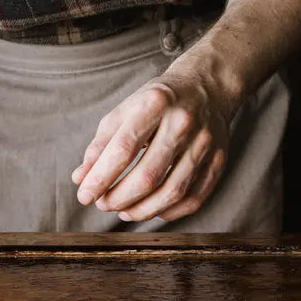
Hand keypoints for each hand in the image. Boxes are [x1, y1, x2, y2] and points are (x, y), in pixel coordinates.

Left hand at [71, 58, 241, 221]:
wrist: (207, 88)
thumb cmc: (158, 101)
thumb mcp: (124, 111)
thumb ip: (100, 145)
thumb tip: (81, 179)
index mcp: (155, 103)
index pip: (123, 150)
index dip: (100, 178)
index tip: (85, 195)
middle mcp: (183, 123)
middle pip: (148, 176)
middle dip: (119, 198)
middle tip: (103, 204)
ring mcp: (205, 143)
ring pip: (172, 192)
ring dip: (142, 210)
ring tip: (123, 211)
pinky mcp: (218, 160)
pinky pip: (194, 198)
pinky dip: (170, 212)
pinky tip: (152, 209)